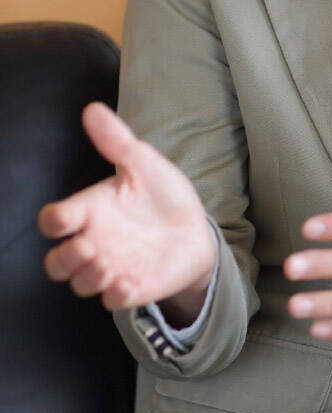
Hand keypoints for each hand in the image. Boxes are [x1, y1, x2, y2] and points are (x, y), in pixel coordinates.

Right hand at [37, 101, 217, 311]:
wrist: (197, 228)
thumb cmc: (162, 195)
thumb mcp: (144, 164)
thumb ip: (117, 141)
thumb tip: (92, 109)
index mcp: (91, 211)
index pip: (54, 221)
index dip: (53, 221)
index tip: (67, 216)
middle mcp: (94, 242)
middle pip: (55, 263)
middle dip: (63, 259)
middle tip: (88, 246)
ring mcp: (111, 268)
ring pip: (80, 284)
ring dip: (87, 277)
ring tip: (108, 263)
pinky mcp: (131, 288)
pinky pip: (112, 303)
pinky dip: (116, 295)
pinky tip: (129, 283)